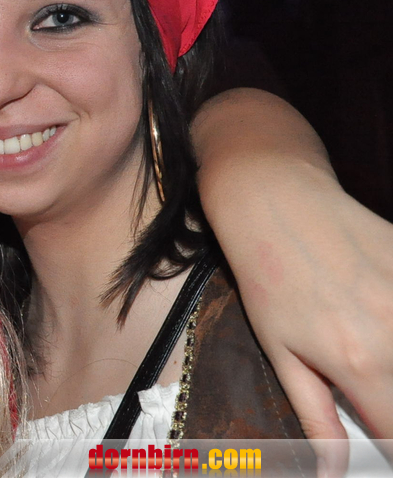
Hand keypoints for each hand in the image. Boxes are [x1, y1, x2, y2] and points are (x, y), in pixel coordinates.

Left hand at [193, 89, 392, 474]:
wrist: (277, 201)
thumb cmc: (270, 278)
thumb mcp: (281, 352)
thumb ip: (316, 416)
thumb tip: (333, 470)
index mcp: (359, 362)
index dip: (392, 448)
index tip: (382, 443)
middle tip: (373, 392)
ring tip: (365, 346)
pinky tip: (381, 320)